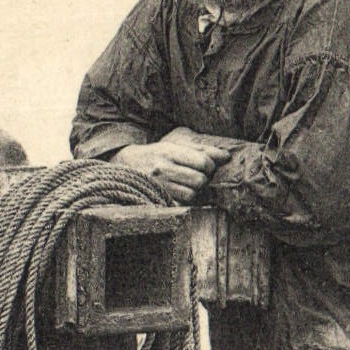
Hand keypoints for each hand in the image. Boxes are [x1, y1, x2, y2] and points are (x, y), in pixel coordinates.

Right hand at [113, 128, 233, 204]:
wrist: (123, 165)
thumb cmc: (155, 154)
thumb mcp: (175, 145)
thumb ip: (201, 149)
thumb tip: (226, 157)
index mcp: (169, 151)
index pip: (203, 162)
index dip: (210, 166)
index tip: (206, 167)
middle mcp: (163, 168)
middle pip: (200, 180)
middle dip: (203, 179)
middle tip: (198, 177)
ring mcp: (158, 186)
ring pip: (192, 194)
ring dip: (195, 191)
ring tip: (187, 185)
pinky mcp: (156, 199)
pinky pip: (181, 204)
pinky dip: (184, 201)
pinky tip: (180, 194)